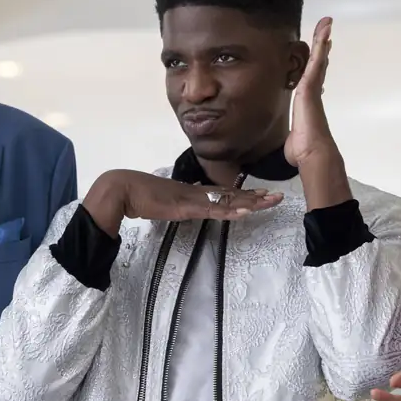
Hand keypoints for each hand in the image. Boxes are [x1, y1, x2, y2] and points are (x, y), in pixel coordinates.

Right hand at [82, 169, 282, 236]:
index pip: (224, 194)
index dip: (244, 195)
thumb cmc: (139, 196)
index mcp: (193, 192)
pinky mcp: (186, 207)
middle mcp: (197, 193)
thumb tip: (183, 206)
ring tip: (270, 201)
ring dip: (250, 201)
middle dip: (256, 196)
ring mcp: (193, 199)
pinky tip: (246, 210)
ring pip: (228, 200)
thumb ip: (176, 204)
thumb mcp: (164, 202)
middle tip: (278, 196)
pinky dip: (231, 210)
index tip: (262, 195)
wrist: (122, 189)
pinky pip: (213, 210)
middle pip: (232, 195)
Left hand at [284, 17, 337, 167]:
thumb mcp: (295, 142)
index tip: (323, 58)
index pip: (313, 80)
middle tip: (328, 34)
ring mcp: (312, 87)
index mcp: (308, 103)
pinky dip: (320, 44)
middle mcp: (312, 92)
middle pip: (318, 65)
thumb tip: (295, 149)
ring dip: (322, 40)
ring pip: (318, 58)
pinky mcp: (311, 84)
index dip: (318, 67)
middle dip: (323, 49)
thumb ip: (296, 139)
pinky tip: (324, 31)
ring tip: (326, 24)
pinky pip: (316, 59)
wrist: (312, 152)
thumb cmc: (304, 150)